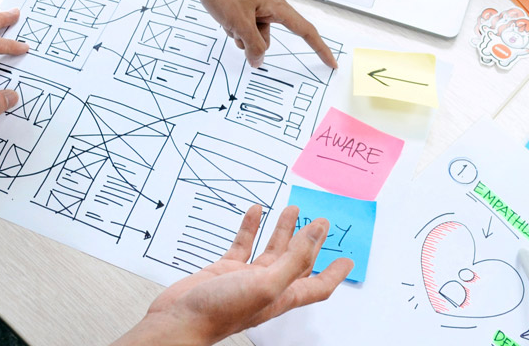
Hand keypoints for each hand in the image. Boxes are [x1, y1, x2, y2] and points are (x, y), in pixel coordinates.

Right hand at [114, 205, 352, 345]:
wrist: (180, 319)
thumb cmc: (221, 312)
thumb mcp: (267, 284)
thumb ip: (294, 259)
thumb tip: (316, 233)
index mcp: (283, 294)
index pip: (317, 285)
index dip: (334, 273)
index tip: (347, 260)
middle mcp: (267, 285)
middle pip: (296, 260)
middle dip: (309, 241)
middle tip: (321, 222)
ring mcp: (245, 277)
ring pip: (270, 249)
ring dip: (282, 229)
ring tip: (292, 209)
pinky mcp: (224, 269)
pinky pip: (242, 244)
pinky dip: (250, 227)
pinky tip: (255, 211)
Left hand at [193, 0, 336, 68]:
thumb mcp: (238, 22)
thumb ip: (252, 44)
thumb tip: (258, 61)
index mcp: (276, 7)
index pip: (305, 31)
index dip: (320, 49)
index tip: (331, 63)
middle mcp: (269, 6)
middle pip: (266, 37)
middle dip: (249, 40)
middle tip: (234, 26)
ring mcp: (254, 5)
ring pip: (250, 33)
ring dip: (236, 32)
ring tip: (224, 16)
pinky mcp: (241, 4)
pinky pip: (240, 24)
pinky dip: (230, 25)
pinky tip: (220, 13)